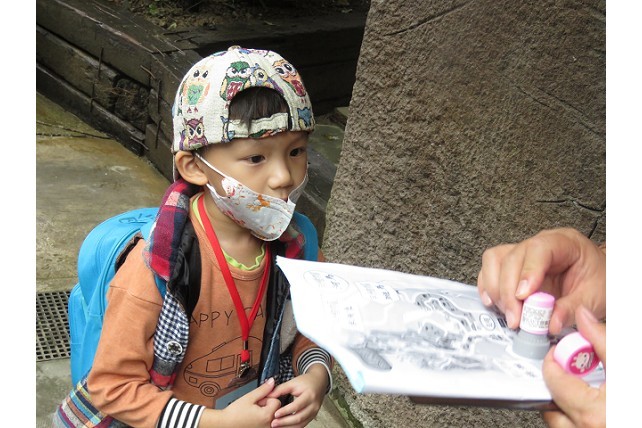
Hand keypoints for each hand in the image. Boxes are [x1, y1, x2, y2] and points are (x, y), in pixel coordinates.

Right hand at [197, 377, 281, 427]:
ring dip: (266, 413)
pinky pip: (268, 424)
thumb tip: (272, 382)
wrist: (225, 424)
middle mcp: (268, 425)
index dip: (267, 399)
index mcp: (267, 416)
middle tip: (255, 407)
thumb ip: (263, 389)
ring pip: (273, 417)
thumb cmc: (234, 413)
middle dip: (267, 406)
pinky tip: (254, 419)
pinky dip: (263, 420)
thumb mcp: (249, 397)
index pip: (276, 401)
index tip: (258, 401)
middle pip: (276, 409)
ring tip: (255, 414)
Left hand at [267, 364, 328, 427]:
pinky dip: (293, 427)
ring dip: (288, 427)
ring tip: (277, 427)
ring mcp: (314, 412)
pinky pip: (303, 425)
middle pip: (299, 417)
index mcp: (309, 395)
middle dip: (285, 422)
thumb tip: (268, 396)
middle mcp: (313, 405)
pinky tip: (285, 427)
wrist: (318, 382)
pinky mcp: (312, 416)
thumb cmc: (305, 382)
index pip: (297, 406)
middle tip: (274, 423)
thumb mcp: (293, 382)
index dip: (286, 411)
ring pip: (301, 424)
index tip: (275, 414)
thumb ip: (280, 389)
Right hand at [477, 228, 605, 333]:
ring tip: (509, 314)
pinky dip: (489, 287)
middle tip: (516, 319)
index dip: (527, 272)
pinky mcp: (513, 266)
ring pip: (495, 260)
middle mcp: (539, 244)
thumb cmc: (599, 280)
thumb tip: (550, 324)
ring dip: (496, 290)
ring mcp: (523, 253)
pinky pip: (491, 269)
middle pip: (511, 257)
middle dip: (509, 291)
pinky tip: (496, 304)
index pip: (539, 249)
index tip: (523, 296)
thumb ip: (572, 309)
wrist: (600, 278)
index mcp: (564, 242)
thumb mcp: (595, 297)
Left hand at [541, 306, 605, 426]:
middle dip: (558, 385)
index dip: (554, 361)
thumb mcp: (630, 366)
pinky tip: (594, 405)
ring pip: (561, 424)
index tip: (563, 352)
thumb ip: (603, 340)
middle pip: (551, 406)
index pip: (553, 381)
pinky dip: (577, 418)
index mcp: (594, 413)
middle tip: (573, 371)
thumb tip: (584, 317)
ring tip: (584, 390)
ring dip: (565, 406)